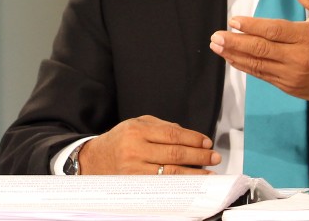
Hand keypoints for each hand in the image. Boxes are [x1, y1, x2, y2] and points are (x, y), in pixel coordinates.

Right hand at [77, 115, 220, 174]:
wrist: (94, 160)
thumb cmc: (119, 140)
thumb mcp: (136, 124)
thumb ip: (161, 126)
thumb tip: (187, 134)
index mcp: (137, 129)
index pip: (172, 134)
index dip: (193, 138)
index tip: (206, 142)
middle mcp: (135, 148)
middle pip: (175, 152)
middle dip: (199, 155)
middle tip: (214, 156)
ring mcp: (134, 168)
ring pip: (171, 171)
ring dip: (194, 172)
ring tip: (209, 171)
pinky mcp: (135, 183)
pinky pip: (163, 183)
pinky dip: (180, 183)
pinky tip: (192, 182)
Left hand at [208, 0, 308, 103]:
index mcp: (308, 37)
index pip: (274, 31)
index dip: (252, 26)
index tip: (234, 21)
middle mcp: (299, 58)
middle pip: (261, 49)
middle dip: (235, 42)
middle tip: (216, 36)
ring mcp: (292, 75)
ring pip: (258, 65)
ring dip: (235, 55)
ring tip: (217, 47)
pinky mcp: (289, 87)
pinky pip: (263, 76)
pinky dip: (246, 67)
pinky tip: (233, 59)